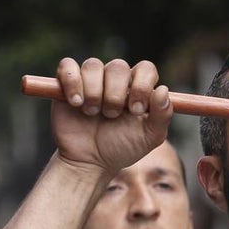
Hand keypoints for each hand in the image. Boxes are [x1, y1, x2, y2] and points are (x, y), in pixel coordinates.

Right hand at [51, 57, 172, 174]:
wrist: (88, 162)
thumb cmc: (119, 148)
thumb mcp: (149, 137)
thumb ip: (162, 116)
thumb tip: (162, 90)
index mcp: (137, 88)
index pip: (145, 69)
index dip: (142, 86)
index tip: (136, 110)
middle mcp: (114, 80)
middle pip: (117, 66)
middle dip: (115, 94)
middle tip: (111, 115)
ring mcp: (90, 80)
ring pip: (92, 65)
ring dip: (94, 92)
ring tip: (91, 113)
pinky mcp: (66, 84)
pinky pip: (67, 66)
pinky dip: (72, 82)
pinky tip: (76, 103)